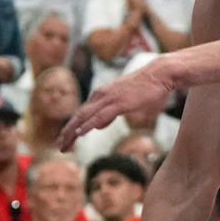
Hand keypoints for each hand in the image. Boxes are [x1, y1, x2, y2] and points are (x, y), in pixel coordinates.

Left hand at [58, 57, 174, 150]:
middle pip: (78, 116)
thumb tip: (97, 126)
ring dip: (72, 131)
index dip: (72, 128)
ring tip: (64, 144)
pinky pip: (99, 116)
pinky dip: (87, 125)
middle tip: (60, 147)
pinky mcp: (119, 102)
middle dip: (67, 132)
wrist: (160, 73)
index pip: (81, 113)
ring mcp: (109, 98)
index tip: (65, 140)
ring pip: (85, 117)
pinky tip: (80, 133)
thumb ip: (110, 113)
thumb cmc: (146, 86)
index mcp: (101, 95)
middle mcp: (101, 95)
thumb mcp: (124, 101)